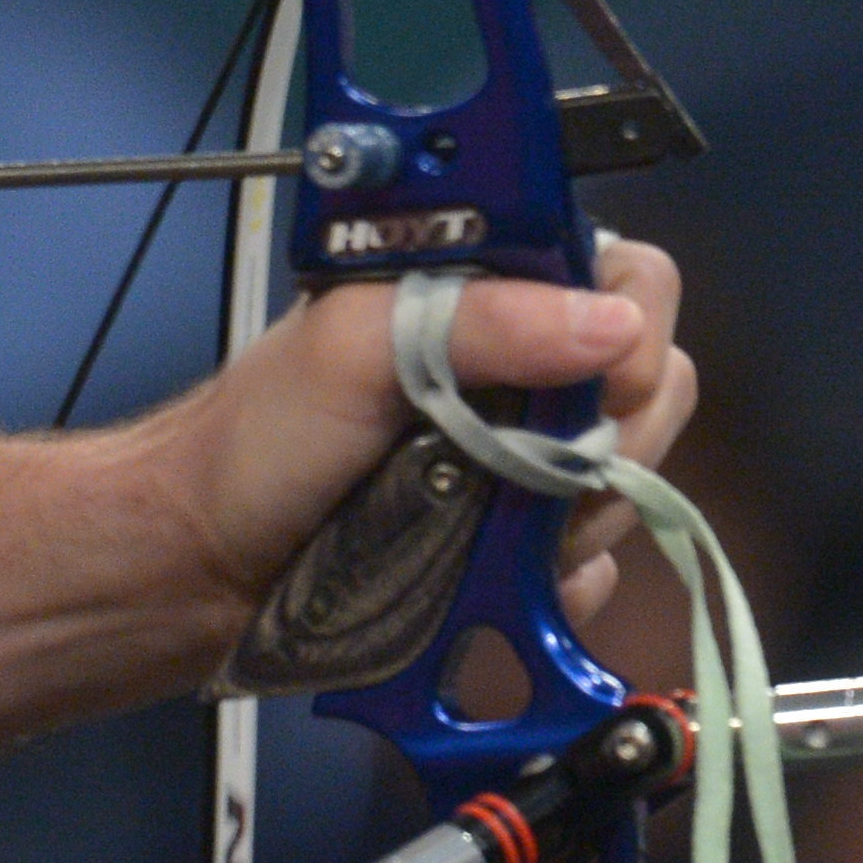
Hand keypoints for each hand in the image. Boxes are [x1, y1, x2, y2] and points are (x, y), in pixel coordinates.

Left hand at [180, 236, 695, 633]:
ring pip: (634, 480)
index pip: (632, 283)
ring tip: (474, 514)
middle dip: (602, 431)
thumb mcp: (350, 347)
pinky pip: (598, 566)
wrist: (207, 565)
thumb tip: (610, 326)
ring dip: (571, 511)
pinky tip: (485, 573)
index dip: (628, 329)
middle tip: (512, 457)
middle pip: (655, 385)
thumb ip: (477, 319)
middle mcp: (528, 373)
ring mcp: (532, 464)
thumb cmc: (257, 441)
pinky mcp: (527, 549)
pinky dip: (554, 579)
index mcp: (491, 296)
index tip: (581, 377)